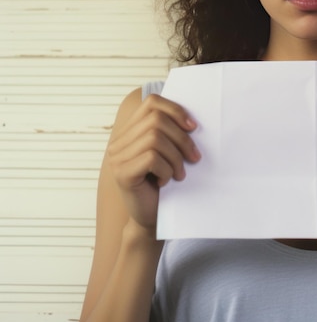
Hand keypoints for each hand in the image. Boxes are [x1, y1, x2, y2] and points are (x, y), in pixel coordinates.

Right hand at [106, 93, 200, 230]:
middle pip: (156, 119)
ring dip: (176, 156)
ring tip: (180, 173)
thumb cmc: (164, 184)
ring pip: (155, 138)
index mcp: (130, 132)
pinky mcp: (122, 173)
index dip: (175, 110)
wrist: (152, 219)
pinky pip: (151, 158)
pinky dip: (167, 169)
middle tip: (194, 157)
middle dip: (182, 138)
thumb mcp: (169, 153)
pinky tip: (167, 181)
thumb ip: (171, 132)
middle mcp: (119, 142)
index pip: (152, 102)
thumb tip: (192, 119)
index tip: (193, 127)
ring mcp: (117, 158)